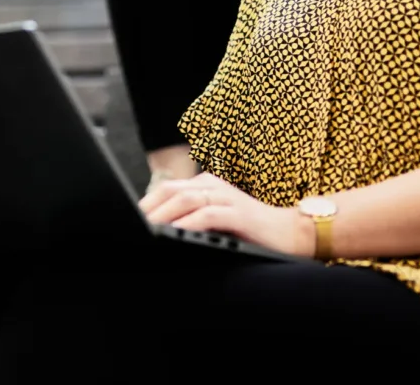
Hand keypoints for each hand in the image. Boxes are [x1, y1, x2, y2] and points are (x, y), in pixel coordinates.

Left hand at [139, 172, 315, 257]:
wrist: (290, 232)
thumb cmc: (250, 231)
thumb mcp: (216, 222)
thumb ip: (192, 221)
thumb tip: (160, 235)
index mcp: (204, 184)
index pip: (167, 189)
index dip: (146, 204)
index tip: (128, 220)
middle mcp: (212, 185)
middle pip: (171, 191)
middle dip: (148, 209)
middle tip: (130, 227)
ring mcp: (225, 196)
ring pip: (185, 200)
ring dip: (163, 216)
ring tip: (146, 231)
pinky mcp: (238, 212)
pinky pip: (207, 215)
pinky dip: (188, 224)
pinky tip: (175, 235)